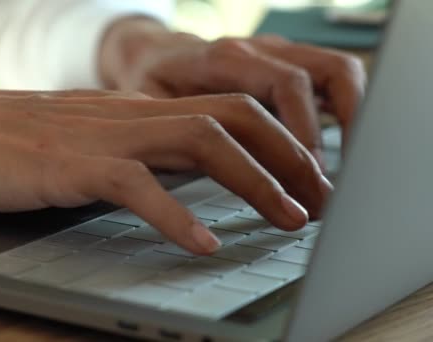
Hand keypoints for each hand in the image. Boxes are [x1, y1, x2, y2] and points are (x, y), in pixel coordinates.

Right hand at [0, 80, 331, 254]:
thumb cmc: (3, 142)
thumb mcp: (81, 141)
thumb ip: (127, 152)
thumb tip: (168, 177)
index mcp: (134, 111)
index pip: (226, 110)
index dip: (277, 141)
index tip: (305, 177)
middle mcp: (129, 116)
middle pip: (232, 118)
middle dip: (288, 158)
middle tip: (321, 198)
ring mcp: (102, 137)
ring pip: (201, 142)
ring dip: (254, 182)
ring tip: (290, 217)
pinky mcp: (70, 166)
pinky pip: (137, 186)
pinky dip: (177, 216)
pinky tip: (203, 243)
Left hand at [99, 17, 367, 165]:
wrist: (152, 53)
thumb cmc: (152, 81)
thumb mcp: (154, 105)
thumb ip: (182, 130)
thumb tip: (213, 174)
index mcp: (224, 57)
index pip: (284, 84)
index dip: (303, 130)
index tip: (308, 173)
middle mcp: (257, 50)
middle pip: (321, 76)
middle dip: (334, 134)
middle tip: (327, 186)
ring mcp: (276, 54)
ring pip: (336, 71)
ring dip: (352, 117)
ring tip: (351, 167)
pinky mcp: (285, 64)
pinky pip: (330, 78)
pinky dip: (344, 111)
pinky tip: (341, 148)